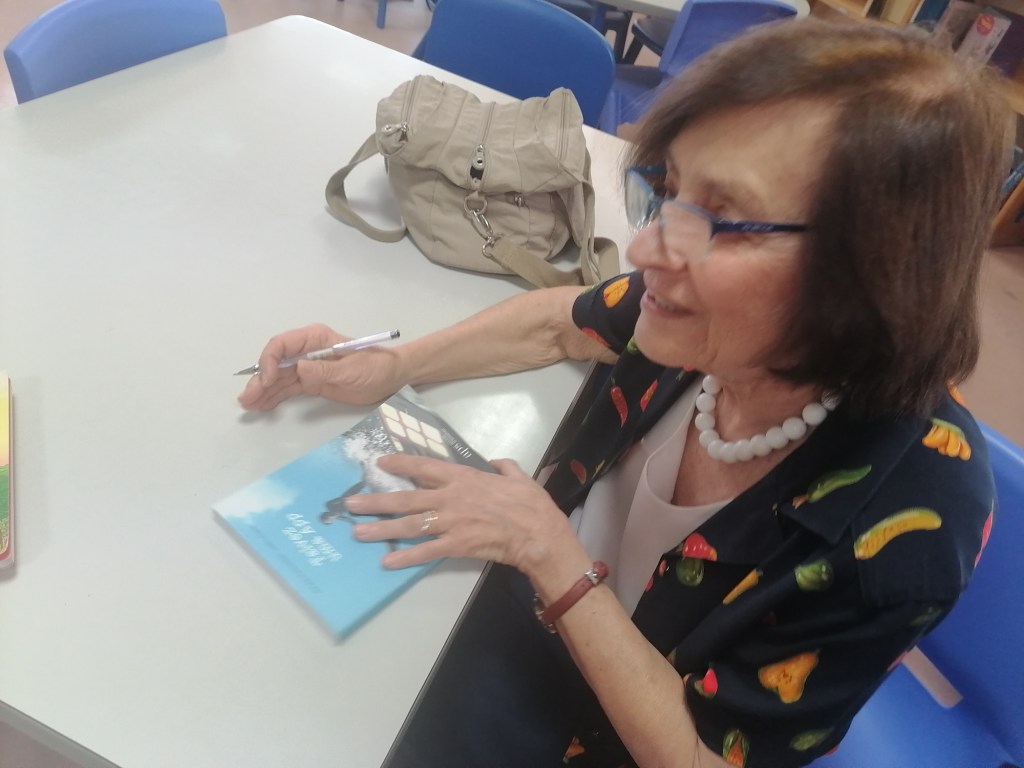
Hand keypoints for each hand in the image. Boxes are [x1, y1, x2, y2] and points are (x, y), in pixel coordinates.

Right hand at [237, 324, 404, 410]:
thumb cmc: (375, 367)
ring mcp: (307, 367)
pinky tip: (262, 405)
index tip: (269, 379)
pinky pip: (288, 388)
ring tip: (248, 404)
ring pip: (278, 378)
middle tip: (248, 397)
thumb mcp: (351, 370)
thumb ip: (325, 370)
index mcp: (315, 339)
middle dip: (261, 379)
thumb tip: (299, 369)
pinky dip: (274, 396)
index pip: (283, 345)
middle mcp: (307, 350)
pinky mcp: (311, 382)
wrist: (391, 377)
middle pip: (276, 363)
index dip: (270, 361)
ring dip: (263, 390)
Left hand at [344, 454, 575, 573]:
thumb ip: (503, 467)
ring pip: (409, 525)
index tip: (380, 463)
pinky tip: (387, 561)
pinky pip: (425, 551)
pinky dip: (405, 557)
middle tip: (352, 504)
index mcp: (463, 478)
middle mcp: (450, 498)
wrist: (538, 533)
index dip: (400, 465)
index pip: (424, 468)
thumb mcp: (518, 476)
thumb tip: (496, 462)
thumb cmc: (530, 504)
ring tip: (358, 533)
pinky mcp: (456, 545)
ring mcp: (451, 523)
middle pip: (406, 499)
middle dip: (376, 501)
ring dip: (382, 529)